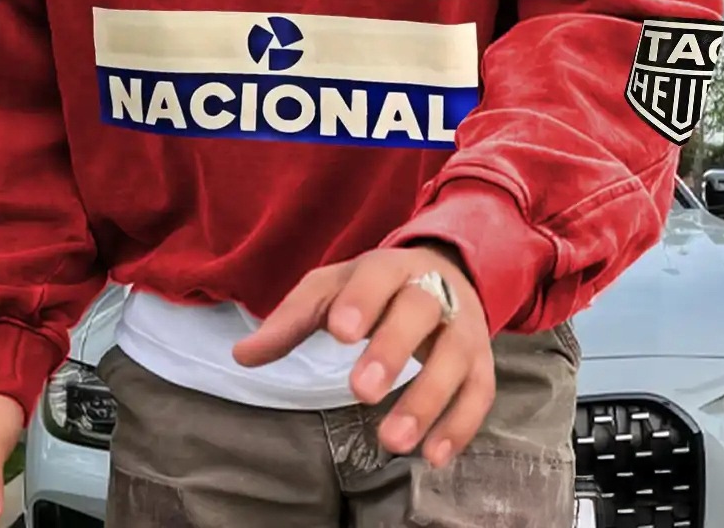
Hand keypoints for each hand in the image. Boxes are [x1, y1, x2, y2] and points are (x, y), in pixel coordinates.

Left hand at [233, 244, 494, 466]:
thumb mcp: (332, 291)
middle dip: (392, 349)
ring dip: (428, 399)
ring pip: (455, 356)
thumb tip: (241, 356)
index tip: (338, 332)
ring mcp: (462, 326)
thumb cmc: (374, 289)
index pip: (375, 278)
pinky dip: (461, 425)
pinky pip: (480, 392)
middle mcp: (432, 290)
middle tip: (360, 391)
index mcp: (388, 268)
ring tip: (391, 441)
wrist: (444, 271)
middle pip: (420, 311)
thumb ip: (292, 320)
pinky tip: (434, 456)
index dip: (360, 302)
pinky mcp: (482, 361)